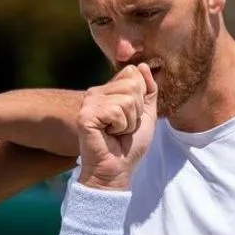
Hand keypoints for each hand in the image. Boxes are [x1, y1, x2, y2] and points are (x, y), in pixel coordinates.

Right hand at [76, 63, 157, 190]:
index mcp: (108, 90)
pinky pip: (116, 111)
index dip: (141, 97)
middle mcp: (96, 92)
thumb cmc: (129, 145)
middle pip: (132, 84)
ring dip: (129, 121)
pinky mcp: (86, 115)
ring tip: (117, 132)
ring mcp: (89, 102)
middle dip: (136, 111)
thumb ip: (148, 90)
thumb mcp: (146, 114)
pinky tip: (110, 135)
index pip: (133, 72)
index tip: (131, 117)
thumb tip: (142, 65)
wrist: (117, 169)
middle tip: (124, 127)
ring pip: (126, 98)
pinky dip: (121, 127)